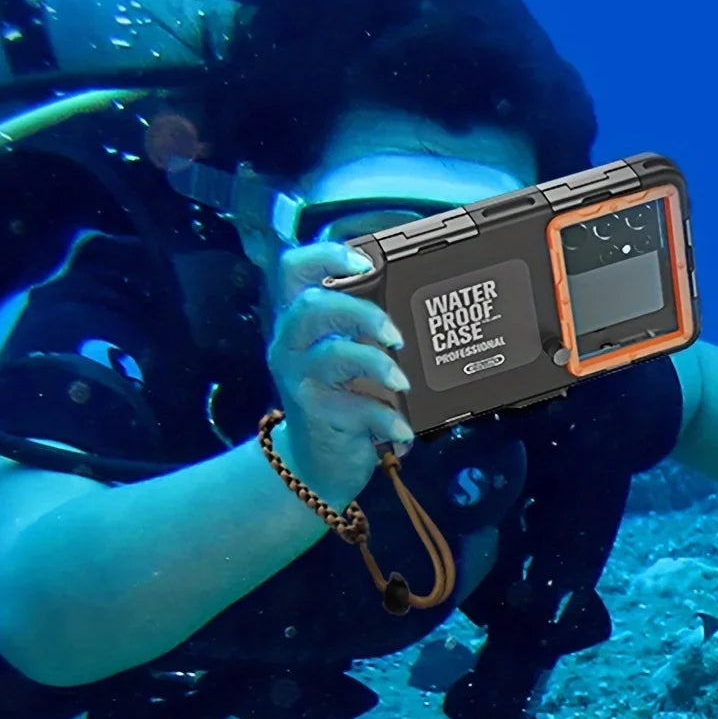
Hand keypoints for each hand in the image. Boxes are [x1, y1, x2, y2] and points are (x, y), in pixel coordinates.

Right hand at [266, 241, 413, 503]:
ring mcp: (298, 379)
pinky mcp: (314, 414)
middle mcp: (290, 343)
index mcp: (300, 318)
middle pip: (312, 307)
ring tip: (403, 382)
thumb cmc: (345, 394)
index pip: (294, 269)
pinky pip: (352, 408)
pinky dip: (384, 418)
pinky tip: (403, 429)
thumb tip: (427, 302)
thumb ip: (368, 328)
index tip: (365, 263)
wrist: (317, 461)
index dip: (326, 256)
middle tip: (397, 336)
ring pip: (331, 354)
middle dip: (361, 313)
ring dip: (376, 363)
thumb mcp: (351, 354)